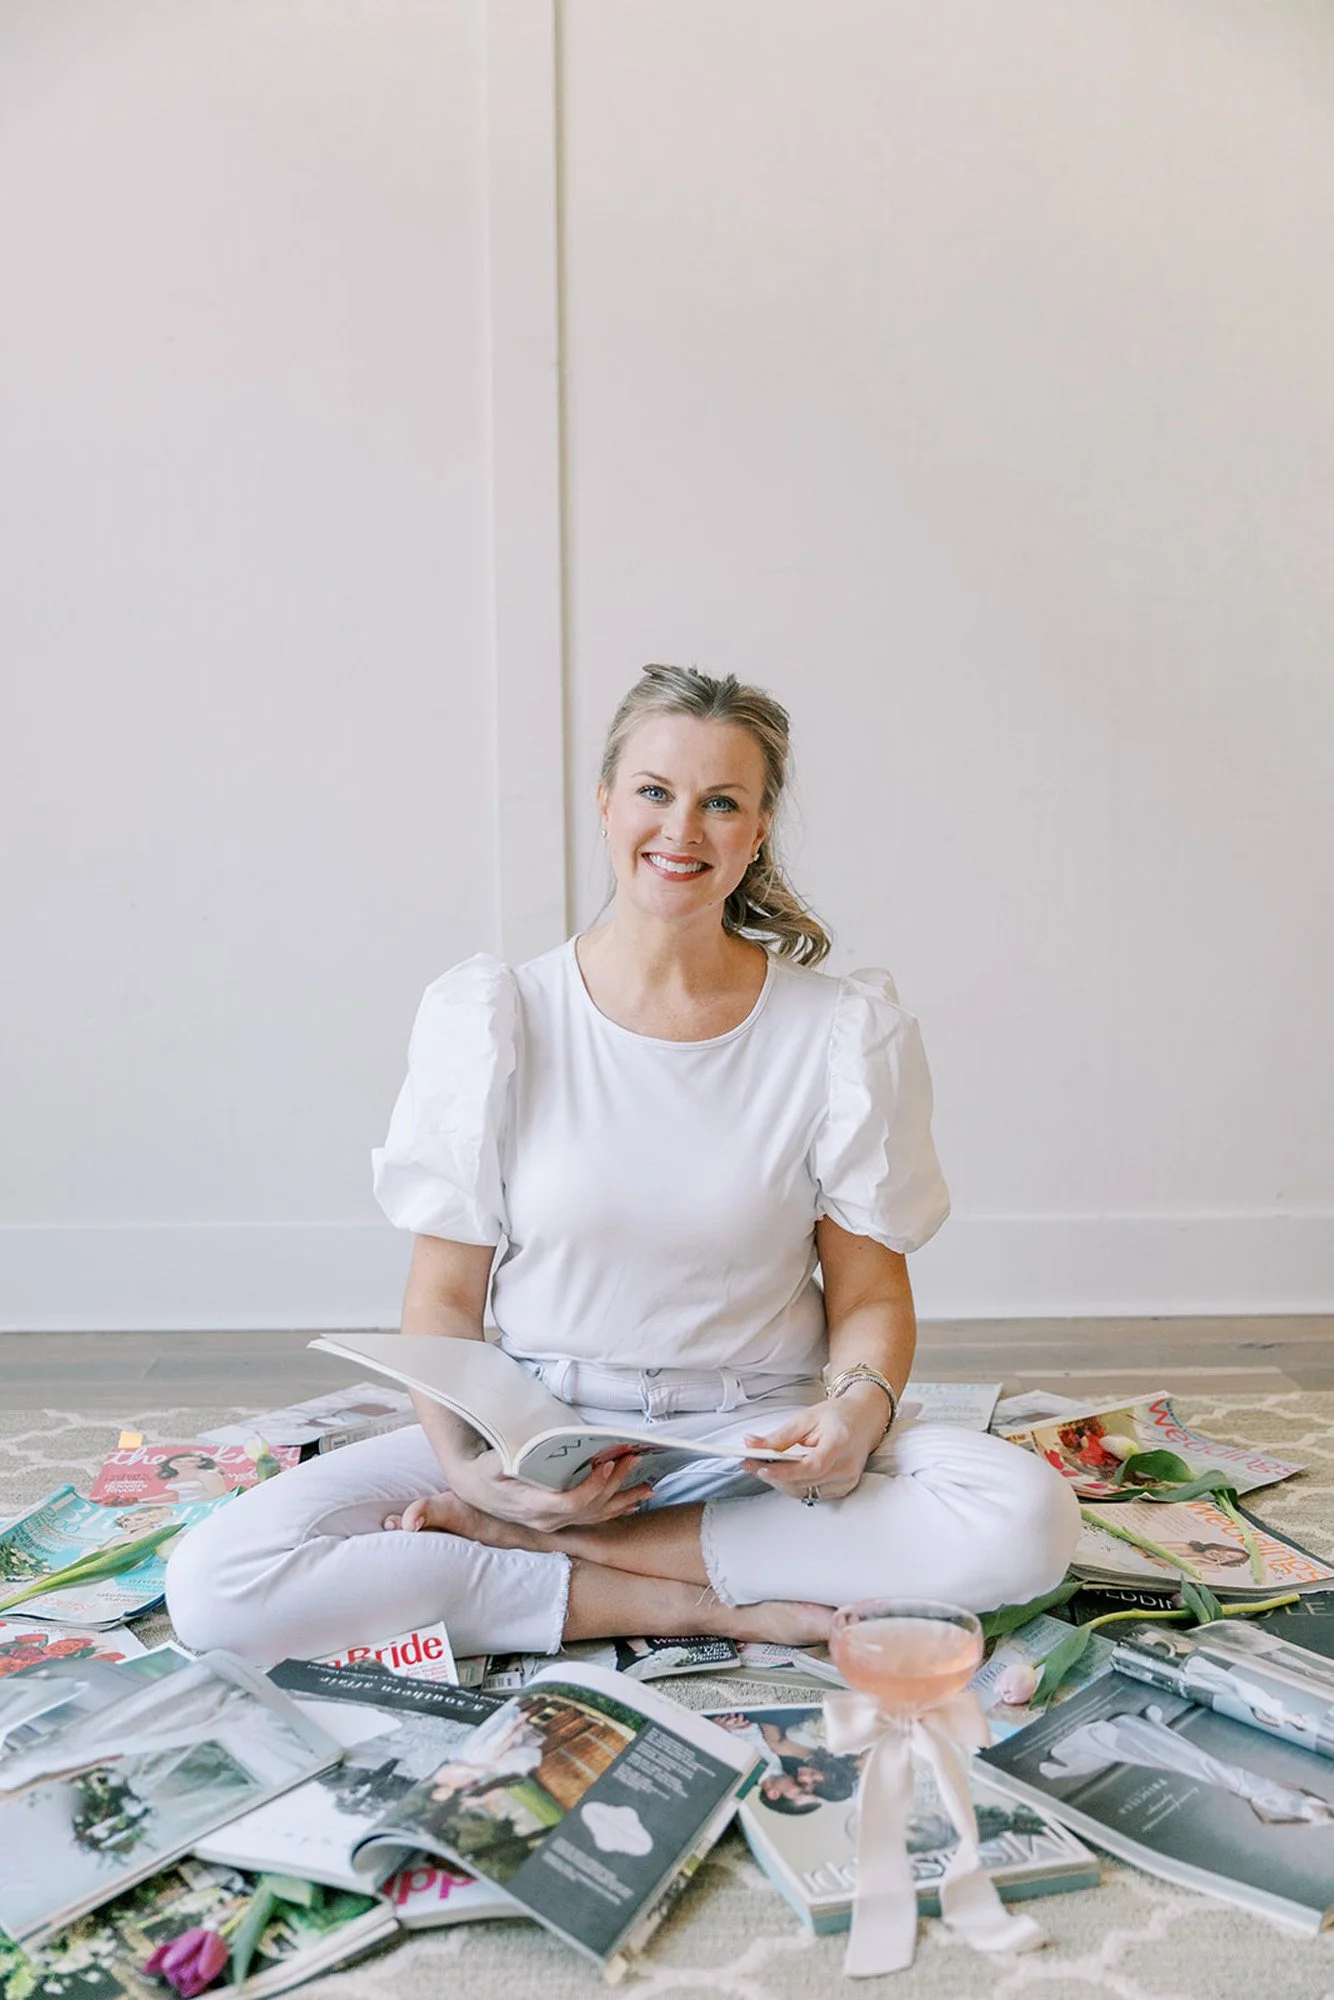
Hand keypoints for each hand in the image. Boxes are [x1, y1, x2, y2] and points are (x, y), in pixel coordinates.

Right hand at [443, 1445, 653, 1532]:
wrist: (476, 1490)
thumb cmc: (484, 1473)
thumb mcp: (488, 1465)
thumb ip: (501, 1462)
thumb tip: (512, 1457)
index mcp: (532, 1506)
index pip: (569, 1502)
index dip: (590, 1487)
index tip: (605, 1464)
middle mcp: (547, 1520)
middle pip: (590, 1506)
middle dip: (614, 1482)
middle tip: (633, 1458)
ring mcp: (556, 1523)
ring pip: (597, 1515)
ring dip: (623, 1499)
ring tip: (648, 1486)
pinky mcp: (561, 1520)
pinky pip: (593, 1518)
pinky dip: (615, 1509)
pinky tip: (632, 1502)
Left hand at [743, 1392, 882, 1501]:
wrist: (864, 1419)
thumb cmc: (838, 1416)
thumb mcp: (806, 1418)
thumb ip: (779, 1436)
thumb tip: (752, 1444)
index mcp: (840, 1443)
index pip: (812, 1466)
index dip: (785, 1471)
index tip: (761, 1468)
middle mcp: (847, 1466)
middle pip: (804, 1482)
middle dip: (774, 1475)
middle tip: (750, 1463)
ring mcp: (847, 1480)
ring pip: (805, 1491)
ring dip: (781, 1482)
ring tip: (763, 1466)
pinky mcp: (844, 1488)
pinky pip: (812, 1493)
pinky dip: (794, 1485)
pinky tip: (784, 1473)